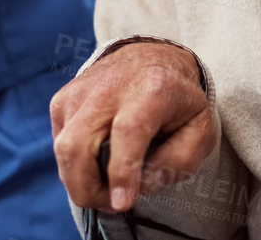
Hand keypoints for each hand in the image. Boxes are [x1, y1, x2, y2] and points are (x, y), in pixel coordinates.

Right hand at [50, 39, 214, 212]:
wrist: (151, 57)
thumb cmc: (178, 101)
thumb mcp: (200, 129)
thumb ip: (179, 161)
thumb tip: (142, 184)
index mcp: (153, 89)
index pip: (128, 131)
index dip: (122, 172)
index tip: (122, 203)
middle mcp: (110, 87)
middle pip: (77, 145)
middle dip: (87, 189)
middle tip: (112, 202)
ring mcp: (80, 92)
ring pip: (63, 150)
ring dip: (80, 181)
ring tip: (108, 185)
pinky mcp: (62, 100)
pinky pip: (60, 145)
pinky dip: (76, 164)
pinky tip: (99, 159)